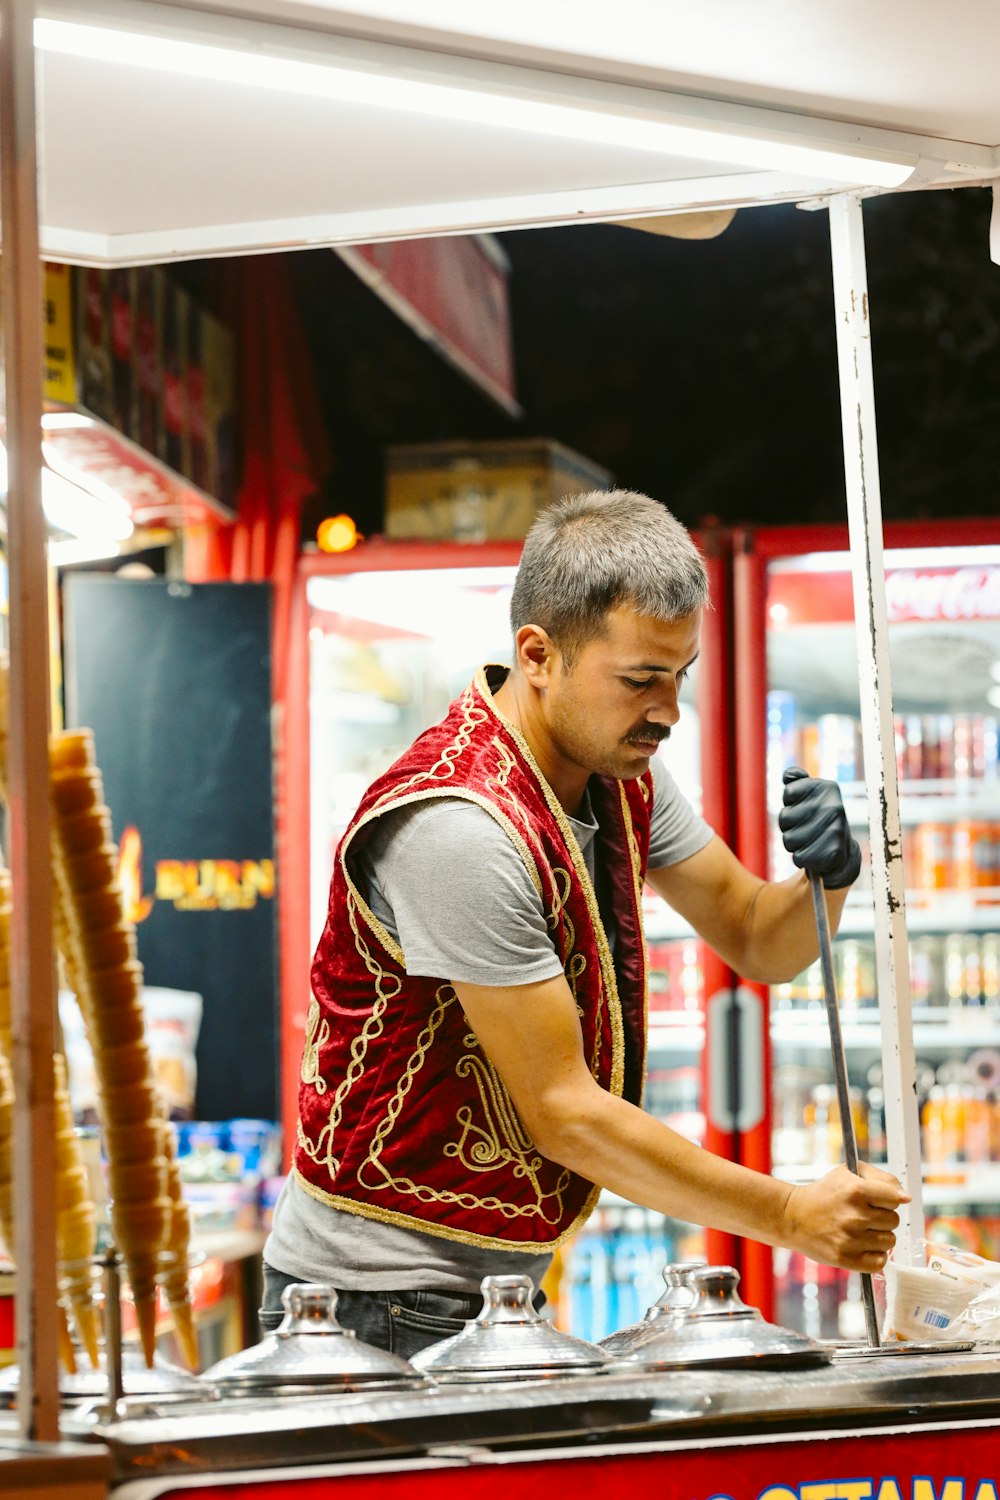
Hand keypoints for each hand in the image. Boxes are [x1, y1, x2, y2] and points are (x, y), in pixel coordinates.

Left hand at [779, 766, 861, 888]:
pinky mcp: (833, 853)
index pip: (788, 792)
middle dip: (789, 825)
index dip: (790, 803)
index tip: (802, 807)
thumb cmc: (817, 819)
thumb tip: (788, 775)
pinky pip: (798, 857)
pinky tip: (814, 853)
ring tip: (809, 840)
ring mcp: (836, 829)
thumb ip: (795, 780)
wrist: (842, 850)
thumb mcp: (808, 795)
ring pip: (788, 839)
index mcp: (827, 788)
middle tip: (805, 828)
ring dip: (794, 843)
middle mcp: (834, 806)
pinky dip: (802, 858)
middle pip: (784, 817)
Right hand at [781, 1163, 909, 1271]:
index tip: (876, 1200)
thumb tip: (906, 1197)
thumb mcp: (848, 1173)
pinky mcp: (846, 1258)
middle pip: (894, 1220)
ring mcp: (850, 1239)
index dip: (887, 1199)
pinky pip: (880, 1261)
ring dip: (879, 1236)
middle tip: (863, 1215)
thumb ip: (880, 1178)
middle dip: (882, 1217)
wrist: (793, 1216)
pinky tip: (862, 1246)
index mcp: (855, 1190)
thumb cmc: (825, 1193)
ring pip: (890, 1241)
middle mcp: (854, 1215)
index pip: (895, 1198)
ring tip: (860, 1230)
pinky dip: (875, 1255)